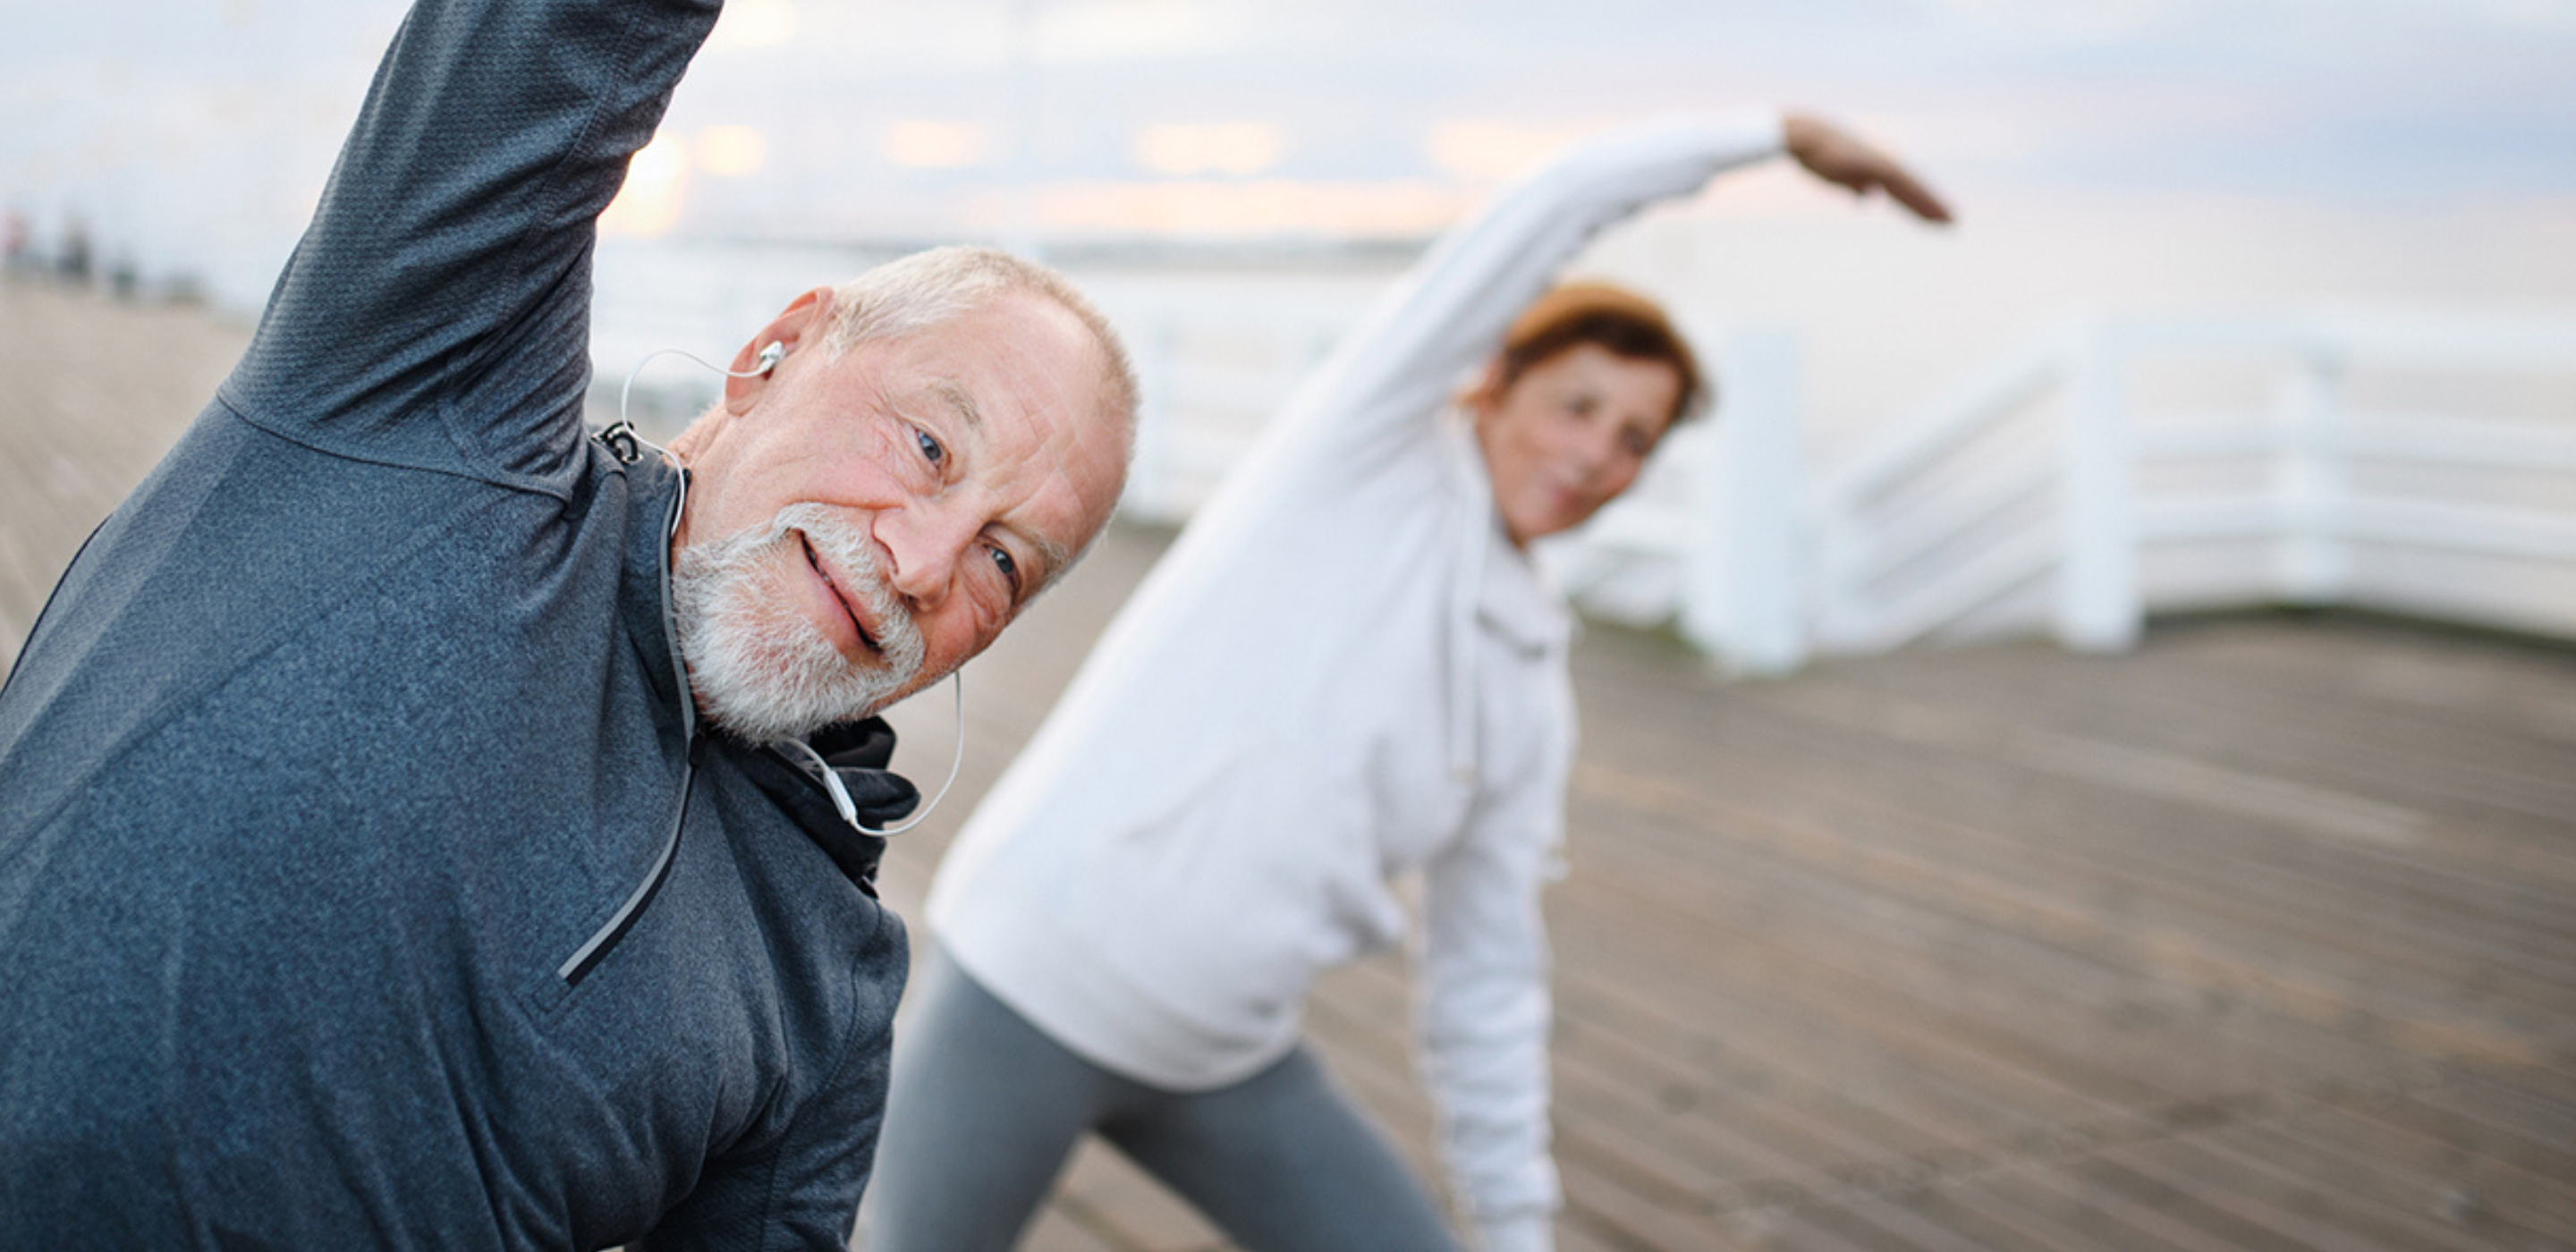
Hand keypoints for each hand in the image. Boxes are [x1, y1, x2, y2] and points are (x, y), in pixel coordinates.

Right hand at [1781, 112, 1952, 223]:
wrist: (1804, 137)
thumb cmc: (1815, 153)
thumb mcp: (1838, 176)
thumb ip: (1856, 185)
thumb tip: (1870, 198)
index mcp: (1875, 167)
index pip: (1902, 188)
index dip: (1917, 203)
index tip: (1932, 218)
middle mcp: (1883, 164)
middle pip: (1911, 187)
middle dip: (1930, 205)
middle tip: (1952, 222)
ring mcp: (1880, 162)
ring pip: (1911, 186)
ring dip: (1929, 204)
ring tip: (1948, 221)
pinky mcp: (1876, 164)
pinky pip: (1902, 183)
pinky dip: (1916, 197)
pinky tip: (1928, 210)